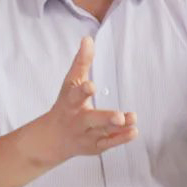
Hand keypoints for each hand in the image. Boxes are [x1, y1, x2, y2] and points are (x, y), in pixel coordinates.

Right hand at [41, 37, 136, 164]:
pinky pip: (108, 144)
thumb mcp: (70, 83)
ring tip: (131, 120)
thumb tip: (88, 39)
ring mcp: (86, 135)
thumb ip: (81, 62)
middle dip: (105, 118)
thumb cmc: (65, 105)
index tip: (91, 86)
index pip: (75, 96)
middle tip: (119, 117)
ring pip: (102, 133)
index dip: (83, 91)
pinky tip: (133, 131)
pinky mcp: (95, 147)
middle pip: (90, 120)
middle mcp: (77, 121)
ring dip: (117, 129)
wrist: (52, 139)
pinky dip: (121, 139)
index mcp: (70, 103)